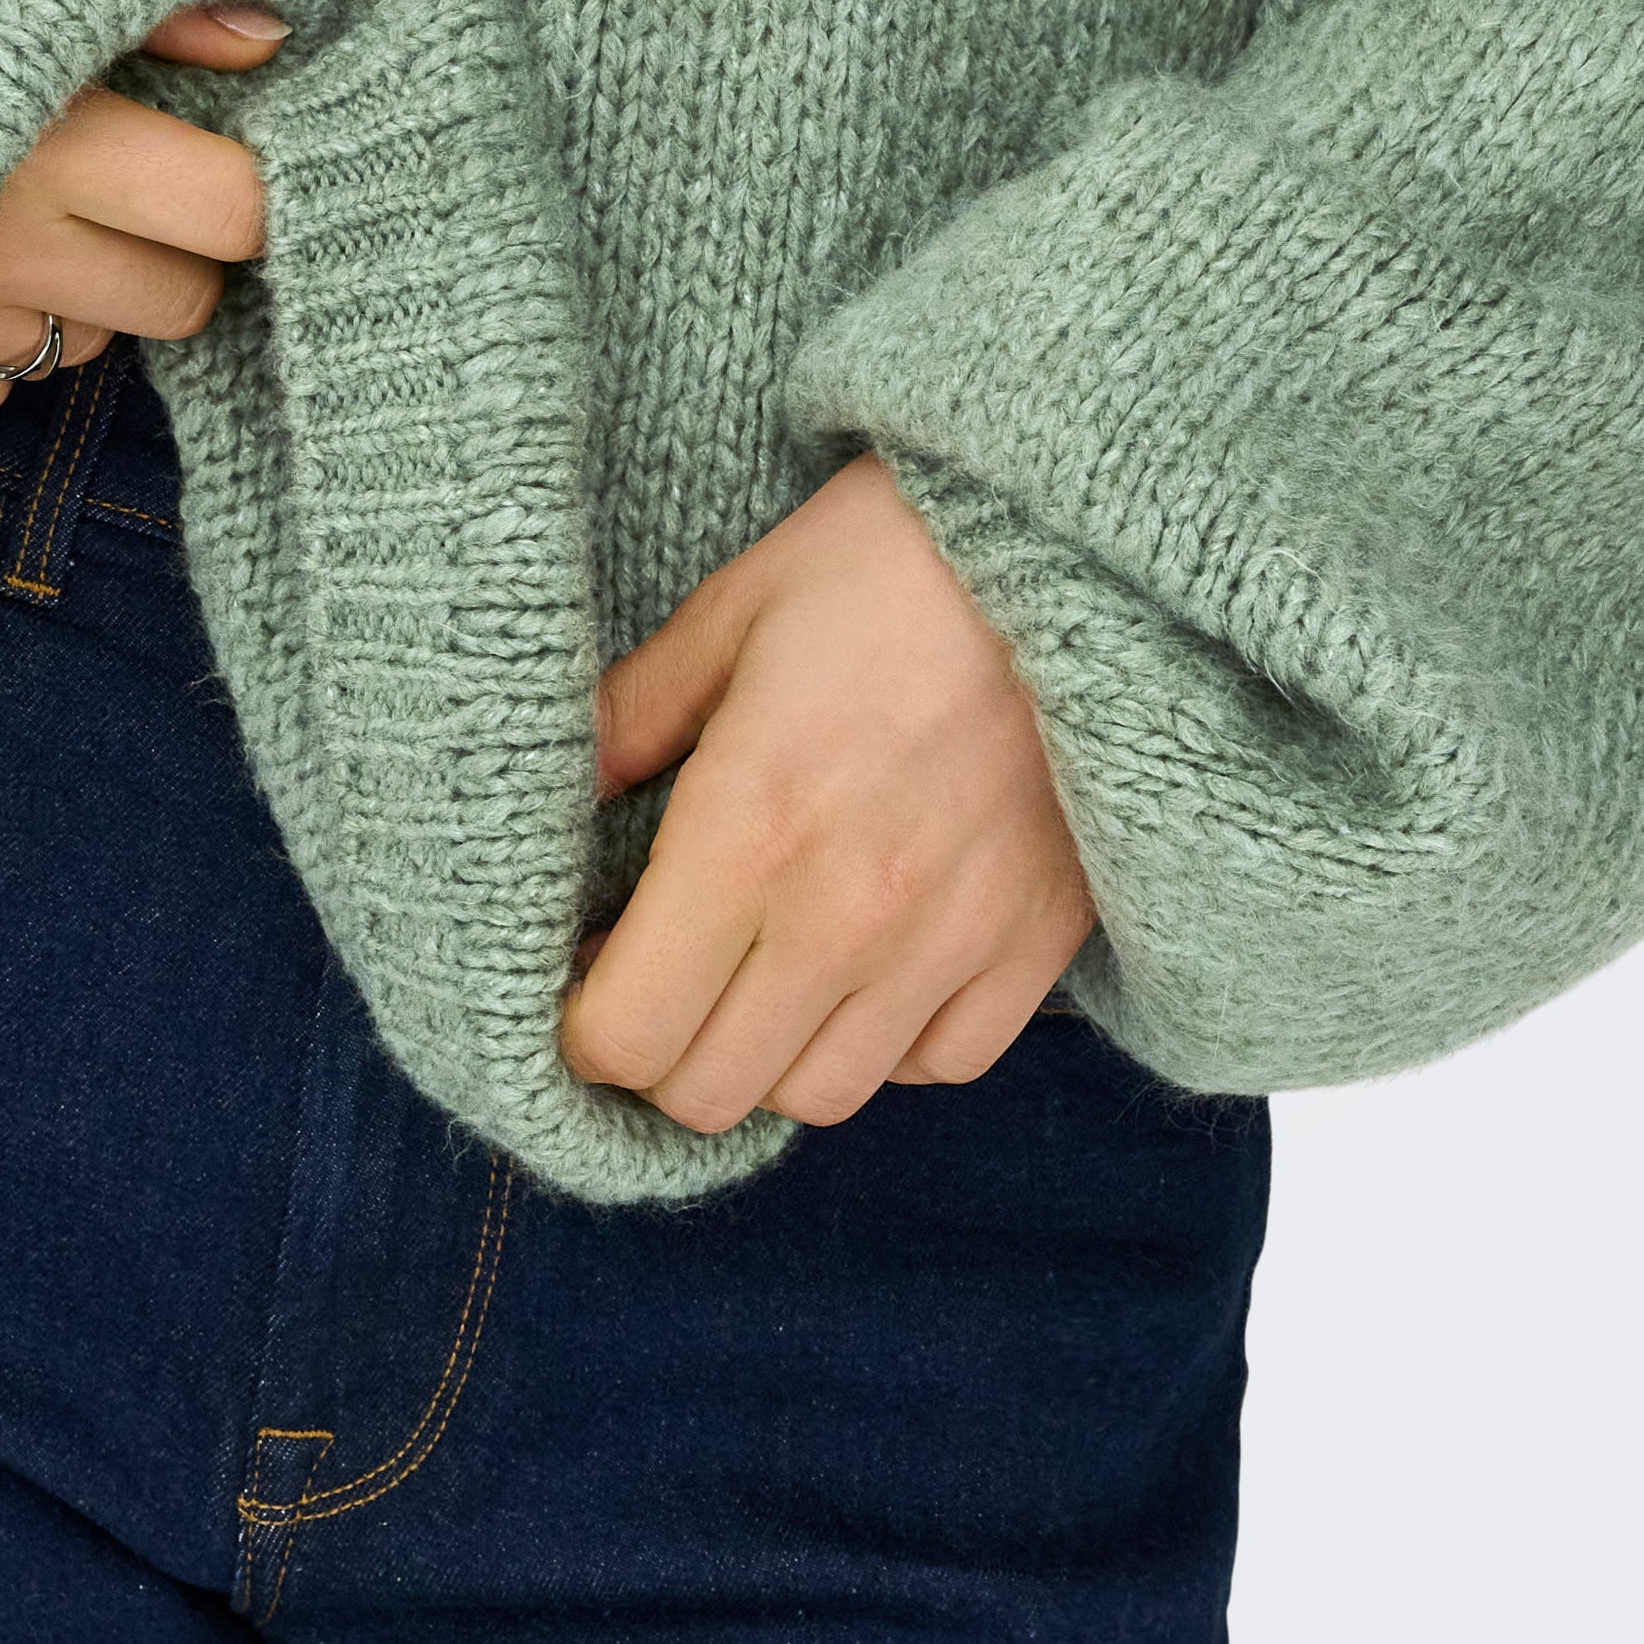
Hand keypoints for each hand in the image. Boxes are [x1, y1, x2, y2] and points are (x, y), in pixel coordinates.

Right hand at [0, 0, 285, 420]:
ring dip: (76, 294)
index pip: (232, 215)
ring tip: (11, 211)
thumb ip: (160, 10)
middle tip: (123, 183)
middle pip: (180, 301)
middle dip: (174, 251)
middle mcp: (8, 254)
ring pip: (88, 346)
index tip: (231, 157)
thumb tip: (270, 36)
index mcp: (53, 150)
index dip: (249, 188)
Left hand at [558, 452, 1096, 1129]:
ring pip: (821, 1098)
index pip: (627, 1033)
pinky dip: (890, 1044)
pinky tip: (870, 967)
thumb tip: (566, 793)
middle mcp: (840, 918)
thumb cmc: (890, 560)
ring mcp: (945, 946)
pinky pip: (940, 1064)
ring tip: (761, 974)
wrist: (1076, 545)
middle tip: (659, 980)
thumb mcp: (733, 609)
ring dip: (770, 1057)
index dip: (582, 1025)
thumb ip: (633, 716)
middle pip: (710, 1092)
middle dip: (660, 1053)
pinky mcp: (1032, 947)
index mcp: (746, 830)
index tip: (585, 974)